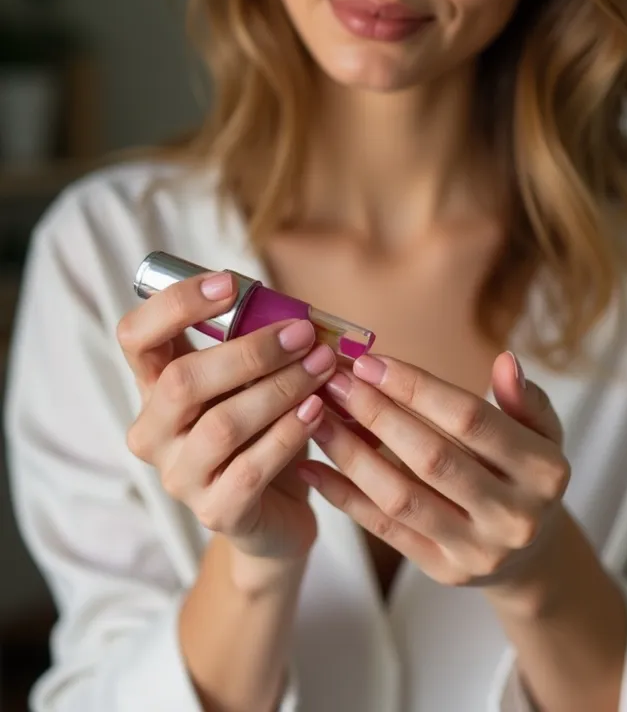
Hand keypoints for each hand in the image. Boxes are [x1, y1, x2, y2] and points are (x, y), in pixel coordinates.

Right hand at [117, 270, 336, 559]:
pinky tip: (317, 411)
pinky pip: (250, 468)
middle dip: (250, 351)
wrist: (277, 512)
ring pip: (222, 425)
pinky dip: (289, 433)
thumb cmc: (265, 434)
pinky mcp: (216, 511)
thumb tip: (294, 312)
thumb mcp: (254, 384)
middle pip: (182, 381)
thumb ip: (256, 349)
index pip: (136, 338)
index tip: (230, 282)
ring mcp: (180, 476)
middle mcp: (154, 433)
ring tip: (322, 367)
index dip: (175, 304)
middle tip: (302, 334)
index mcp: (155, 389)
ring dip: (280, 389)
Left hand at [297, 351, 570, 607]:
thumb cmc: (525, 474)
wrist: (531, 551)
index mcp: (544, 471)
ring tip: (318, 416)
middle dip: (377, 414)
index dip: (417, 388)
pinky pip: (385, 530)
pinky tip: (313, 468)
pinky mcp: (444, 571)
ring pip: (400, 498)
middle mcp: (515, 516)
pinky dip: (345, 498)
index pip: (470, 420)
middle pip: (431, 458)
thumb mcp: (542, 433)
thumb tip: (504, 361)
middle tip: (336, 382)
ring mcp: (478, 550)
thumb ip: (525, 398)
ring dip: (351, 454)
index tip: (371, 362)